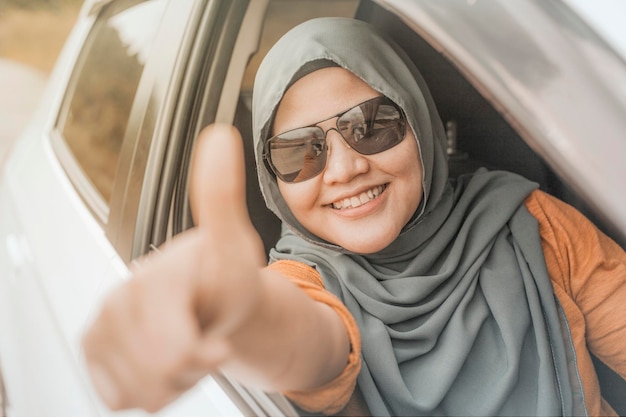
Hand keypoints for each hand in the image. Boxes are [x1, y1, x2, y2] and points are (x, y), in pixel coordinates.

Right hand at [82, 124, 265, 411]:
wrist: (209, 295)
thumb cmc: (225, 276)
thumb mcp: (235, 242)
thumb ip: (221, 196)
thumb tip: (220, 135)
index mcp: (151, 280)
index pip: (174, 352)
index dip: (202, 355)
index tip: (217, 342)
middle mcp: (118, 303)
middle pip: (158, 378)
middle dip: (190, 368)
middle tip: (202, 337)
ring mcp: (103, 329)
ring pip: (141, 392)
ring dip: (173, 379)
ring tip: (185, 342)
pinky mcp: (95, 351)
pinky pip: (120, 396)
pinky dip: (149, 387)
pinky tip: (162, 357)